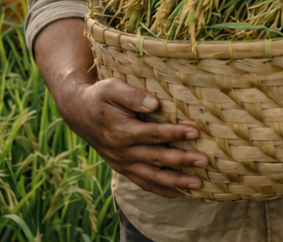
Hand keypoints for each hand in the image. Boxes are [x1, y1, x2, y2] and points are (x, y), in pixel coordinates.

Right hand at [56, 78, 206, 198]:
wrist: (78, 112)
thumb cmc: (99, 97)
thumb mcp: (112, 88)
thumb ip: (132, 96)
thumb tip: (154, 104)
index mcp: (121, 132)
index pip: (153, 134)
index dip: (174, 134)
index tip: (195, 132)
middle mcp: (122, 152)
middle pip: (156, 158)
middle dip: (181, 161)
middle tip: (204, 161)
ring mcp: (122, 163)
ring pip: (151, 177)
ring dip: (175, 182)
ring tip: (198, 184)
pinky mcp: (123, 168)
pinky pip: (143, 183)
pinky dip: (162, 191)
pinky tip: (180, 194)